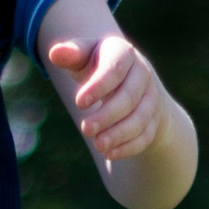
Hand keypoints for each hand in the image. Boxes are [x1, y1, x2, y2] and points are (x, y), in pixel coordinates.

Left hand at [47, 28, 167, 166]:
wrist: (131, 81)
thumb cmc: (99, 67)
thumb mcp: (85, 57)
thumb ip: (72, 55)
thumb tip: (54, 53)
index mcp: (124, 53)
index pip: (115, 69)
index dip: (98, 86)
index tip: (79, 103)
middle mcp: (142, 73)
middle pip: (129, 97)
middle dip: (107, 115)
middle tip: (85, 129)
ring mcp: (151, 98)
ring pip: (140, 119)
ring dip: (119, 134)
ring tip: (98, 145)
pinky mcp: (153, 120)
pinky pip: (146, 136)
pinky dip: (128, 147)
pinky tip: (110, 154)